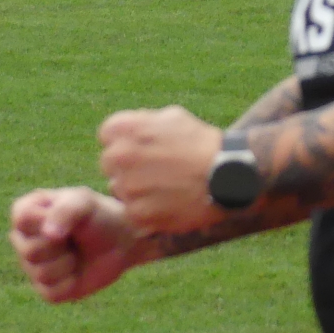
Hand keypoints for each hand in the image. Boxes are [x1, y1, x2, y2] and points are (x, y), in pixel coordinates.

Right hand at [8, 186, 139, 302]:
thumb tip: (48, 235)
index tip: (67, 218)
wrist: (120, 241)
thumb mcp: (84, 202)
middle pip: (29, 251)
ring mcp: (32, 266)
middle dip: (60, 246)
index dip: (46, 221)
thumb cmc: (98, 215)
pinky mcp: (46, 289)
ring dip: (68, 264)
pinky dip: (71, 284)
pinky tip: (77, 271)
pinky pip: (51, 293)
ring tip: (77, 253)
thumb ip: (65, 211)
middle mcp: (23, 240)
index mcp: (25, 212)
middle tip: (73, 238)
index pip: (21, 220)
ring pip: (42, 274)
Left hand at [99, 106, 221, 234]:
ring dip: (135, 189)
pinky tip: (167, 203)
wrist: (226, 176)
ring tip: (164, 186)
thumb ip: (143, 122)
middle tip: (154, 169)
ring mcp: (127, 187)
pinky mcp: (137, 214)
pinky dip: (146, 210)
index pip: (107, 134)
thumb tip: (127, 131)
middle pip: (109, 163)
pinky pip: (132, 211)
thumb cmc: (201, 143)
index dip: (125, 141)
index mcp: (126, 129)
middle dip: (126, 165)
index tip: (142, 148)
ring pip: (119, 189)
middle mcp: (120, 156)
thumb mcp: (172, 117)